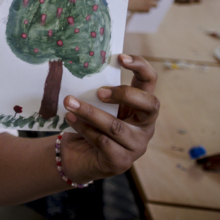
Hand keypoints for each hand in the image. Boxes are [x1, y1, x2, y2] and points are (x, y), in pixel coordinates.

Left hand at [59, 54, 158, 182]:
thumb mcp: (98, 106)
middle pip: (149, 104)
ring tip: (69, 102)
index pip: (150, 82)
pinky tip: (71, 120)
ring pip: (116, 126)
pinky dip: (84, 129)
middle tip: (99, 91)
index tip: (120, 58)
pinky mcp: (121, 162)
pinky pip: (103, 142)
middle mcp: (144, 126)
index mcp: (141, 107)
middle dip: (124, 94)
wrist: (77, 158)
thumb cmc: (90, 126)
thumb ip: (100, 91)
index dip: (141, 67)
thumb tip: (85, 65)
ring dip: (90, 112)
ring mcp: (136, 146)